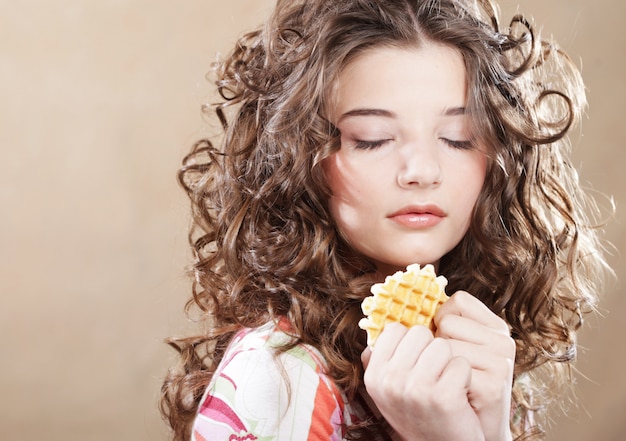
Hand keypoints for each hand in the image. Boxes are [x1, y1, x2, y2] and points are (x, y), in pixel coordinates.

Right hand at [362, 322, 484, 440]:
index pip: (394, 329)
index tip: (416, 362)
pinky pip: (461, 363)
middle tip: (433, 376)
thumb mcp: (389, 388)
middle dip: (431, 349)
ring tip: (445, 384)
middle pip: (420, 333)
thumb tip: (377, 322)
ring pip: (442, 345)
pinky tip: (458, 395)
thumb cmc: (418, 412)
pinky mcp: (443, 397)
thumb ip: (380, 357)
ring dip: (449, 362)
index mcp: (374, 375)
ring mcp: (415, 389)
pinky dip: (464, 377)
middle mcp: (390, 381)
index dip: (411, 342)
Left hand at [434, 291, 515, 440]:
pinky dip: (445, 384)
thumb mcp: (444, 351)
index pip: (458, 301)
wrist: (466, 435)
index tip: (444, 342)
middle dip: (435, 347)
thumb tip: (392, 311)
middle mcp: (502, 339)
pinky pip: (452, 369)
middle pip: (447, 322)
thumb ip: (432, 328)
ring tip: (450, 382)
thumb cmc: (448, 388)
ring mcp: (501, 360)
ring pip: (445, 345)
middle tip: (447, 370)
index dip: (441, 321)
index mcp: (493, 326)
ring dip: (437, 367)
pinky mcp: (496, 382)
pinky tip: (457, 396)